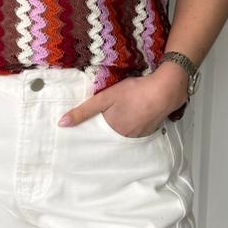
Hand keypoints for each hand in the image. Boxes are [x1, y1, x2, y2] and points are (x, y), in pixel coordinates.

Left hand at [58, 63, 187, 137]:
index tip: (83, 133)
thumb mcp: (105, 98)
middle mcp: (125, 137)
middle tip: (103, 120)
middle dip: (106, 131)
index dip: (91, 133)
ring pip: (124, 134)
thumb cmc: (133, 92)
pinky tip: (133, 116)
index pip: (97, 136)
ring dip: (120, 128)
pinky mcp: (150, 129)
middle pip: (111, 136)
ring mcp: (139, 135)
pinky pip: (136, 131)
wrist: (165, 90)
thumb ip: (84, 111)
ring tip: (118, 117)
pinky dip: (133, 125)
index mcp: (112, 131)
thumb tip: (62, 124)